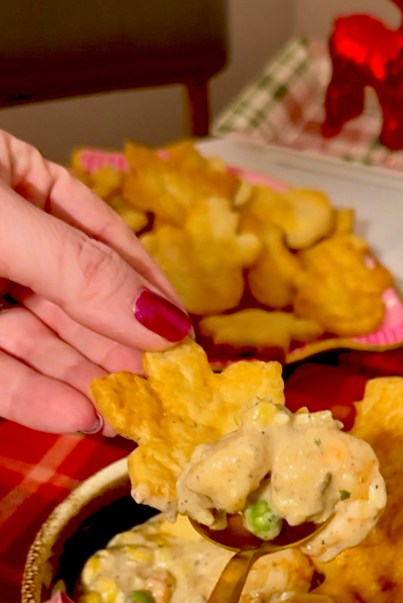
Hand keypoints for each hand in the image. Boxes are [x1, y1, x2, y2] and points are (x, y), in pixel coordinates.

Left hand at [0, 130, 191, 434]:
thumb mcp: (4, 218)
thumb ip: (80, 270)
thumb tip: (164, 320)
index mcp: (21, 184)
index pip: (105, 241)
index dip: (148, 291)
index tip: (184, 337)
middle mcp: (6, 241)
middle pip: (79, 304)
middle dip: (121, 350)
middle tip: (164, 394)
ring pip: (41, 345)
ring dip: (83, 384)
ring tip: (124, 418)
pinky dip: (33, 399)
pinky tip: (73, 417)